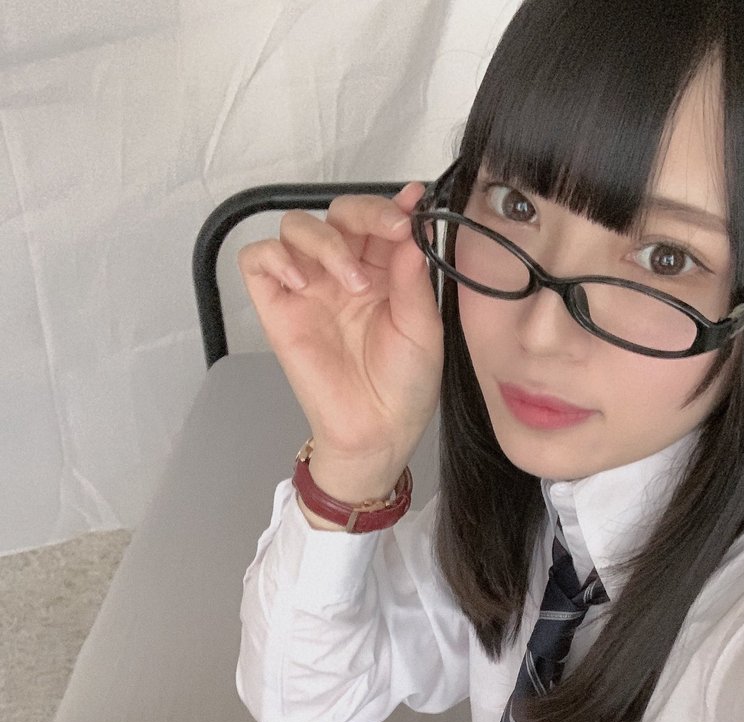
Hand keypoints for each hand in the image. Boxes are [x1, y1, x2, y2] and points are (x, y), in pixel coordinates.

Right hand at [237, 179, 443, 468]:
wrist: (378, 430)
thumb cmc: (405, 384)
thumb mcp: (423, 327)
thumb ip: (413, 277)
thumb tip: (411, 228)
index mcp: (382, 270)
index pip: (377, 219)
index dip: (391, 205)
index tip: (412, 205)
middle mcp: (343, 271)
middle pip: (337, 212)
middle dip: (364, 213)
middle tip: (390, 233)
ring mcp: (308, 287)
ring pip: (296, 227)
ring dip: (325, 240)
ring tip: (350, 281)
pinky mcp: (277, 308)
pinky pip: (257, 261)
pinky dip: (275, 258)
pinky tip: (303, 282)